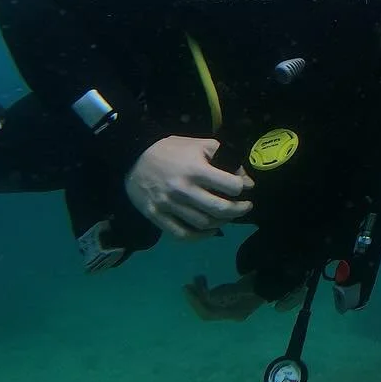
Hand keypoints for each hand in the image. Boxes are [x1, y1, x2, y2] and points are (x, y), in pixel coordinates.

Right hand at [124, 135, 253, 239]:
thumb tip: (242, 175)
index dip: (243, 187)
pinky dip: (200, 237)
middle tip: (246, 207)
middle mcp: (183, 190)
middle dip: (239, 210)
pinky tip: (210, 230)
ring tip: (228, 216)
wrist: (133, 156)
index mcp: (196, 170)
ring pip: (204, 223)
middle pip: (220, 209)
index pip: (230, 185)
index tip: (246, 187)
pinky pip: (182, 234)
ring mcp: (169, 205)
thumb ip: (222, 155)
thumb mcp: (198, 145)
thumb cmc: (170, 150)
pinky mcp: (157, 216)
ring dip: (222, 222)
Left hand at [182, 274, 265, 321]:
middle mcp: (230, 315)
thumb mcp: (243, 287)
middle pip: (206, 312)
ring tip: (196, 279)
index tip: (187, 288)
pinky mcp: (227, 303)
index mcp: (234, 313)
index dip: (196, 301)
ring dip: (198, 294)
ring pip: (207, 306)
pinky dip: (204, 291)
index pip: (209, 312)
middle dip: (194, 299)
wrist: (269, 281)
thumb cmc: (258, 283)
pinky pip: (210, 301)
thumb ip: (226, 292)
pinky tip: (203, 281)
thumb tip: (207, 296)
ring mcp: (228, 310)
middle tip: (187, 286)